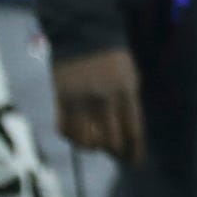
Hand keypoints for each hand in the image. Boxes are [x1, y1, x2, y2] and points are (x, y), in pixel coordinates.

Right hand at [53, 48, 144, 165]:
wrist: (83, 33)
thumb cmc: (113, 58)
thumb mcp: (130, 78)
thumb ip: (129, 106)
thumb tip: (127, 139)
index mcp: (126, 91)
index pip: (133, 131)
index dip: (135, 152)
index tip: (135, 163)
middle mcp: (104, 98)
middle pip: (111, 141)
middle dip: (116, 152)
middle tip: (116, 154)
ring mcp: (81, 100)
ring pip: (86, 141)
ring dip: (93, 147)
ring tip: (97, 141)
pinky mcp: (61, 99)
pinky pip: (65, 131)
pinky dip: (73, 137)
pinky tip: (79, 133)